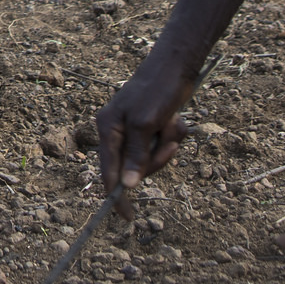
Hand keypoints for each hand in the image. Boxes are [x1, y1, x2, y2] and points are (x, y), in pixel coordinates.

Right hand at [96, 57, 194, 215]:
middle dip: (155, 160)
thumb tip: (128, 186)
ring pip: (150, 158)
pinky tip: (174, 120)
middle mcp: (118, 131)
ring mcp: (134, 130)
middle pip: (134, 167)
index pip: (109, 171)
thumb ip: (136, 155)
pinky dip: (171, 137)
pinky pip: (160, 146)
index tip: (128, 217)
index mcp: (108, 129)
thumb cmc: (157, 90)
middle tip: (170, 145)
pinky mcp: (150, 127)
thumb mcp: (146, 124)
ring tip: (172, 126)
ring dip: (166, 146)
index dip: (118, 196)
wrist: (176, 66)